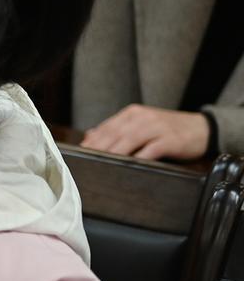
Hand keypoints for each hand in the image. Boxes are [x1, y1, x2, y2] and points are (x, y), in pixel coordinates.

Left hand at [80, 104, 210, 160]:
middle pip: (114, 134)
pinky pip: (150, 150)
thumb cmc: (167, 130)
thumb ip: (117, 130)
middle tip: (84, 164)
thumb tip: (89, 136)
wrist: (202, 128)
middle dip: (97, 149)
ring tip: (99, 165)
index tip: (78, 155)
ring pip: (128, 141)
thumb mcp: (141, 125)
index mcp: (132, 114)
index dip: (91, 142)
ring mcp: (157, 127)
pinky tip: (127, 167)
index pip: (106, 128)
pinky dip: (137, 158)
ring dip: (112, 154)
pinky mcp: (170, 140)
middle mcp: (142, 118)